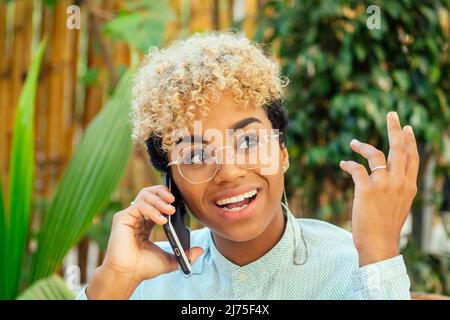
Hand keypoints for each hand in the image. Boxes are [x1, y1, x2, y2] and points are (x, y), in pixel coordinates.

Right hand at [86, 185, 203, 298]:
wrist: (128, 274)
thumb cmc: (144, 267)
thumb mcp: (170, 259)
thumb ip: (185, 254)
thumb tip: (201, 250)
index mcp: (146, 223)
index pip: (156, 202)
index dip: (166, 198)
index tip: (178, 201)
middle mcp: (137, 217)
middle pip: (149, 193)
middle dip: (163, 193)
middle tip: (174, 200)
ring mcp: (129, 216)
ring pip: (144, 195)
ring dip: (160, 200)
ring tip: (170, 210)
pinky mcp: (122, 218)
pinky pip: (139, 205)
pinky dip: (152, 210)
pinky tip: (161, 220)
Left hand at [339, 111, 418, 266]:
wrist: (380, 244)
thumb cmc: (386, 227)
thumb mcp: (399, 205)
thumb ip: (396, 189)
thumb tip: (386, 177)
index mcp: (409, 186)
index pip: (412, 158)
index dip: (409, 141)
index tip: (406, 128)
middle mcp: (399, 182)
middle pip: (399, 148)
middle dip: (395, 128)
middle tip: (392, 114)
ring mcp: (384, 184)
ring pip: (377, 154)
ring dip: (363, 146)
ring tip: (353, 143)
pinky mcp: (367, 189)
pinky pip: (356, 168)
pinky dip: (348, 163)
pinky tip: (343, 163)